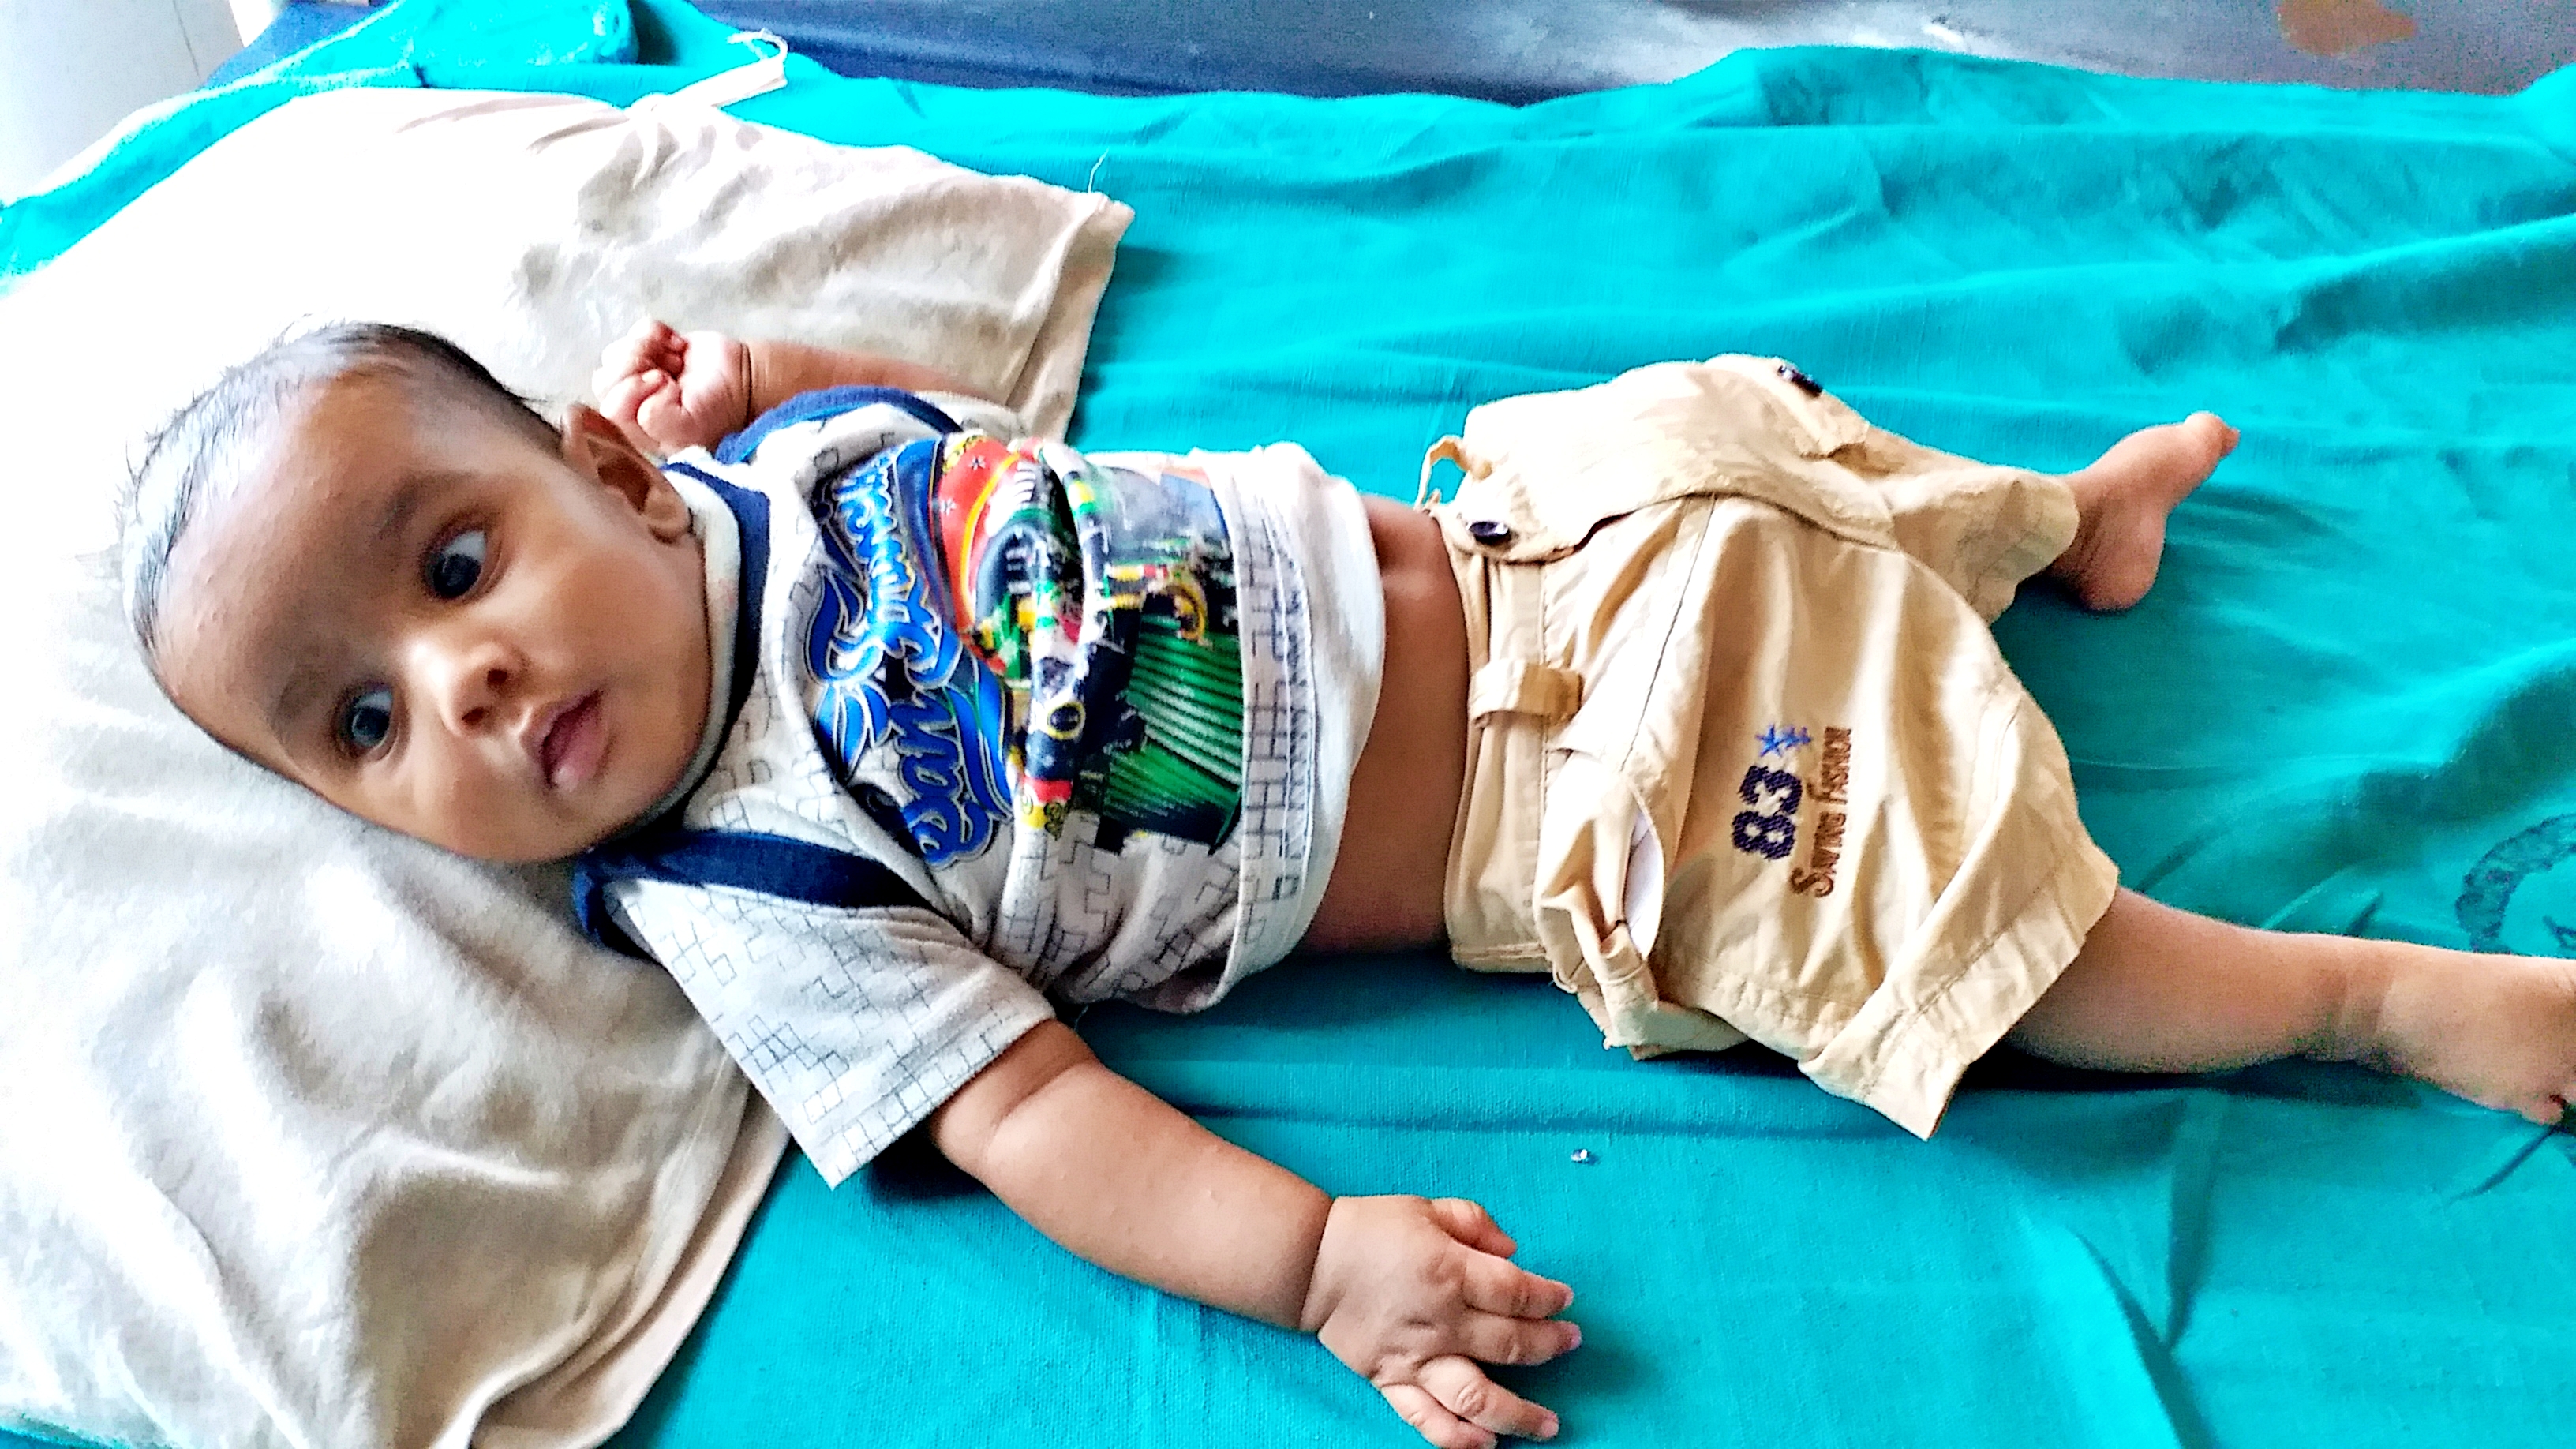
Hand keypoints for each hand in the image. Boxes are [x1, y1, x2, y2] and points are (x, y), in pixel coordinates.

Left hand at [592, 318, 752, 454]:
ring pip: (615, 352)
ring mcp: (638, 373)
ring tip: (675, 361)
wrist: (745, 381)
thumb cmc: (719, 411)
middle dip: (637, 367)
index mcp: (637, 428)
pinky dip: (657, 332)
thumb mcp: (689, 429)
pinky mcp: (649, 346)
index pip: (610, 406)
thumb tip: (642, 390)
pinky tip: (678, 347)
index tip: (665, 384)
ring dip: (649, 350)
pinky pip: (634, 330)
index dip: (632, 391)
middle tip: (666, 372)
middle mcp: (631, 402)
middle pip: (605, 378)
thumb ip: (657, 420)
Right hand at [1299, 1196, 1579, 1448]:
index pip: (1517, 1292)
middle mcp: (1440, 1321)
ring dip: (1519, 1414)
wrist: (1311, 1263)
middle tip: (1571, 1343)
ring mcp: (1416, 1358)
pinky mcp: (1391, 1380)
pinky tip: (1488, 1444)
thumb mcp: (1428, 1208)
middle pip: (1511, 1344)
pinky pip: (1426, 1419)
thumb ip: (1475, 1224)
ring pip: (1477, 1396)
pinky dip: (1458, 1438)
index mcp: (1450, 1272)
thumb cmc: (1370, 1230)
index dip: (1549, 1297)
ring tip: (1549, 1425)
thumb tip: (1511, 1251)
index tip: (1565, 1299)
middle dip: (1550, 1345)